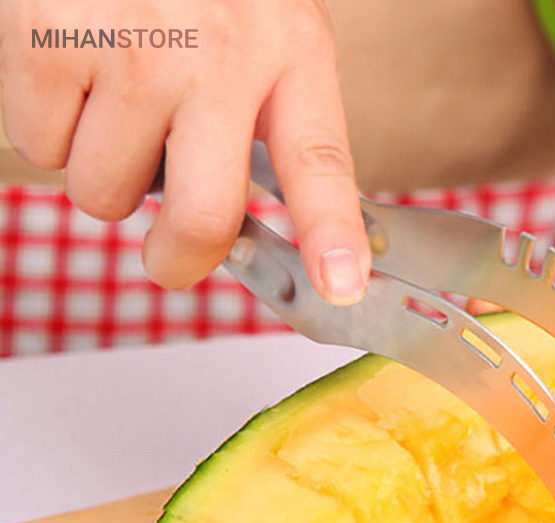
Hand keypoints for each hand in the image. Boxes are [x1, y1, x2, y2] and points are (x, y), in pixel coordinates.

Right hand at [0, 0, 369, 302]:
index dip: (331, 235)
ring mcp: (131, 49)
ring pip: (104, 196)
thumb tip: (236, 232)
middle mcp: (217, 54)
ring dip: (103, 174)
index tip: (342, 285)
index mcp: (288, 53)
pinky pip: (38, 150)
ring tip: (114, 108)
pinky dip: (48, 131)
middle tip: (168, 257)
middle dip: (177, 262)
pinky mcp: (47, 38)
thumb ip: (268, 123)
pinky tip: (71, 76)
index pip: (320, 162)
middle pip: (200, 220)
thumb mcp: (264, 31)